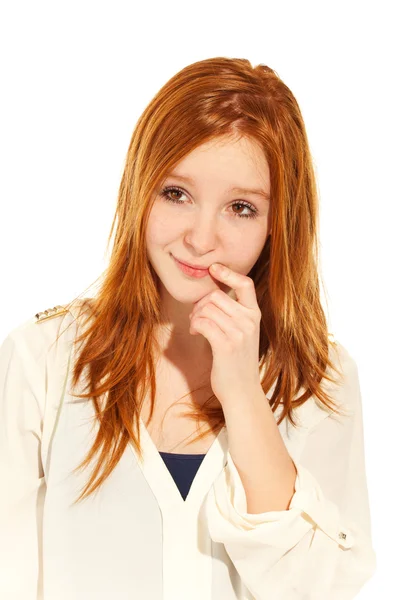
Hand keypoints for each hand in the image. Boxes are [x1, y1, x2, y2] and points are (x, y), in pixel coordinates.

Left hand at [188, 263, 261, 405]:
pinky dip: (195, 325)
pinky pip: (203, 323)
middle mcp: (249, 321)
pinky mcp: (226, 345)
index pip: (245, 284)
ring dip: (195, 316)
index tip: (213, 269)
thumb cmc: (237, 362)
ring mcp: (239, 333)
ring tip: (196, 326)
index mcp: (254, 315)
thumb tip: (211, 295)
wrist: (242, 392)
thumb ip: (234, 315)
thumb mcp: (242, 334)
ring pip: (207, 309)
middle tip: (196, 316)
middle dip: (200, 303)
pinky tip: (197, 334)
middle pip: (217, 296)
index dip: (228, 273)